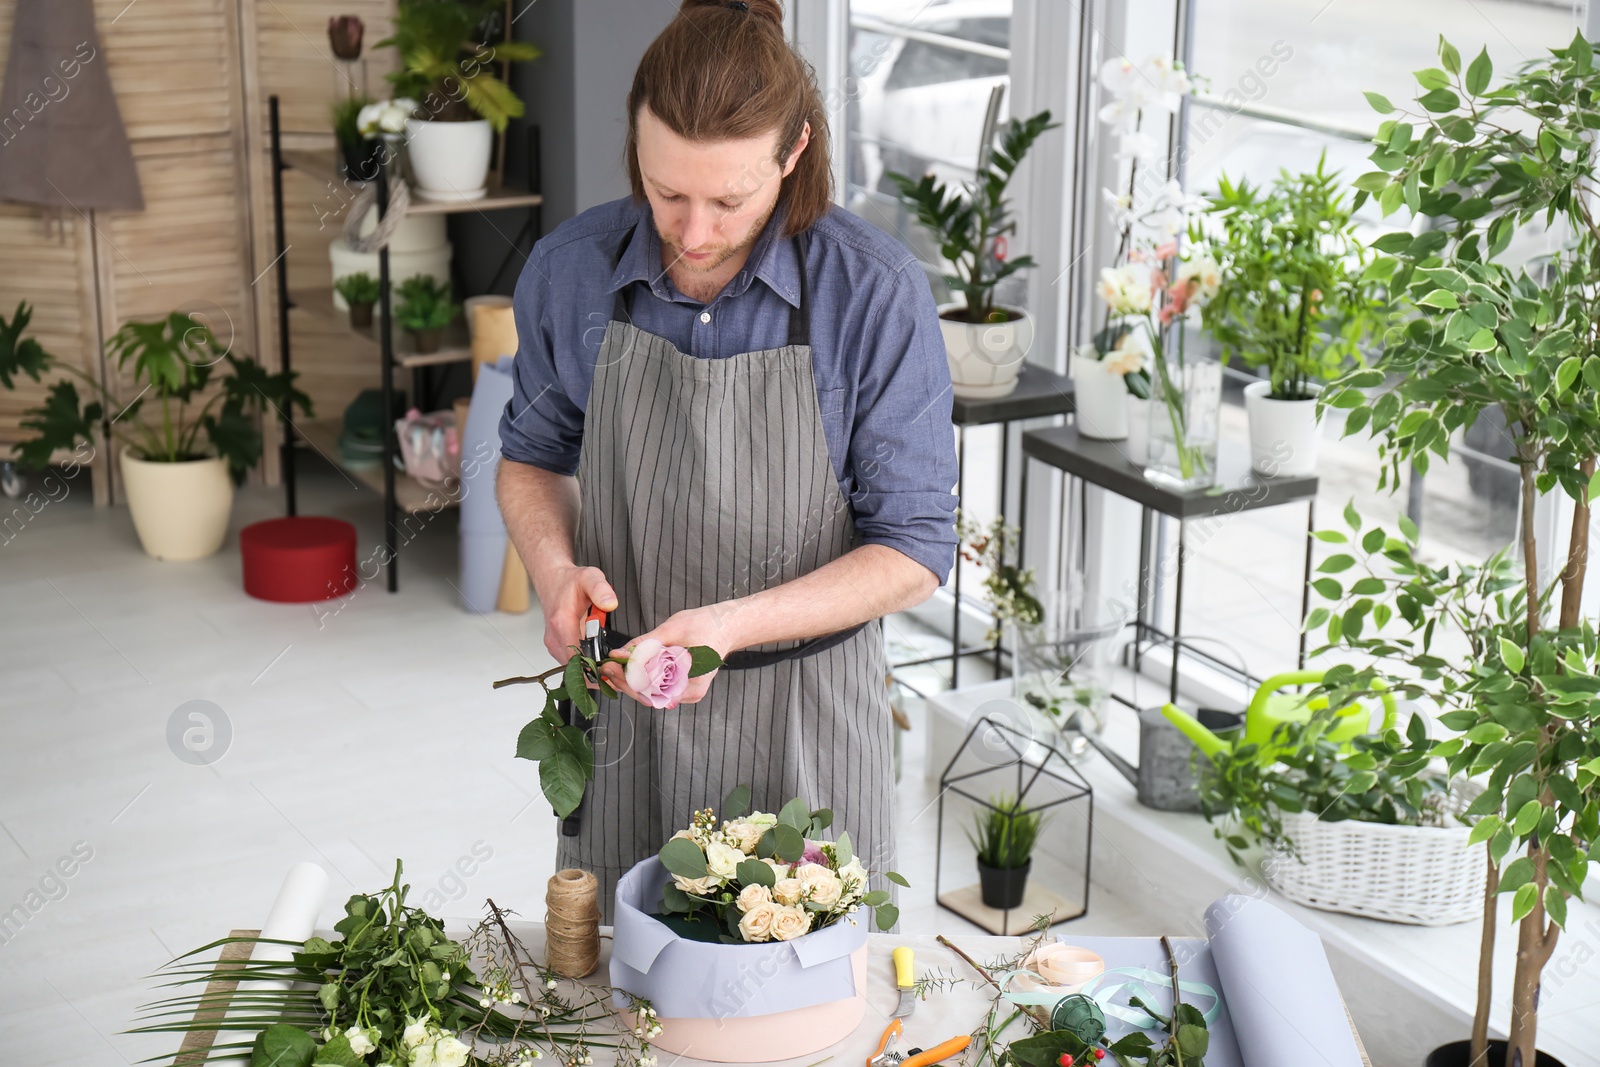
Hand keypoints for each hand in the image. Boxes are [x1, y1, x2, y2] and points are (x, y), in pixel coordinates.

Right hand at [535, 564, 617, 663]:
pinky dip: (584, 662)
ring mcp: (553, 644)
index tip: (610, 666)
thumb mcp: (590, 578)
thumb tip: (610, 604)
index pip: (575, 658)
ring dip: (590, 666)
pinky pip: (571, 662)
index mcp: (562, 623)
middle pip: (576, 666)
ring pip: (573, 667)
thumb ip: (601, 590)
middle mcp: (554, 637)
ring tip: (606, 659)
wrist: (553, 582)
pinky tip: (596, 654)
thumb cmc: (570, 582)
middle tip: (613, 665)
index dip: (594, 666)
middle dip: (595, 669)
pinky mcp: (556, 647)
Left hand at [600, 603, 742, 707]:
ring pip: (651, 694)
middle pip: (648, 695)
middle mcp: (689, 693)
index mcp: (691, 682)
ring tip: (614, 667)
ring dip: (631, 682)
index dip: (627, 678)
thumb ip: (645, 644)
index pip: (651, 688)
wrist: (726, 626)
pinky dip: (642, 680)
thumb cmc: (705, 625)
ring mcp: (686, 693)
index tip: (611, 665)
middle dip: (625, 681)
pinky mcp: (682, 688)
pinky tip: (629, 670)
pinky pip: (657, 689)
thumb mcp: (672, 629)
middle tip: (607, 667)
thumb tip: (620, 654)